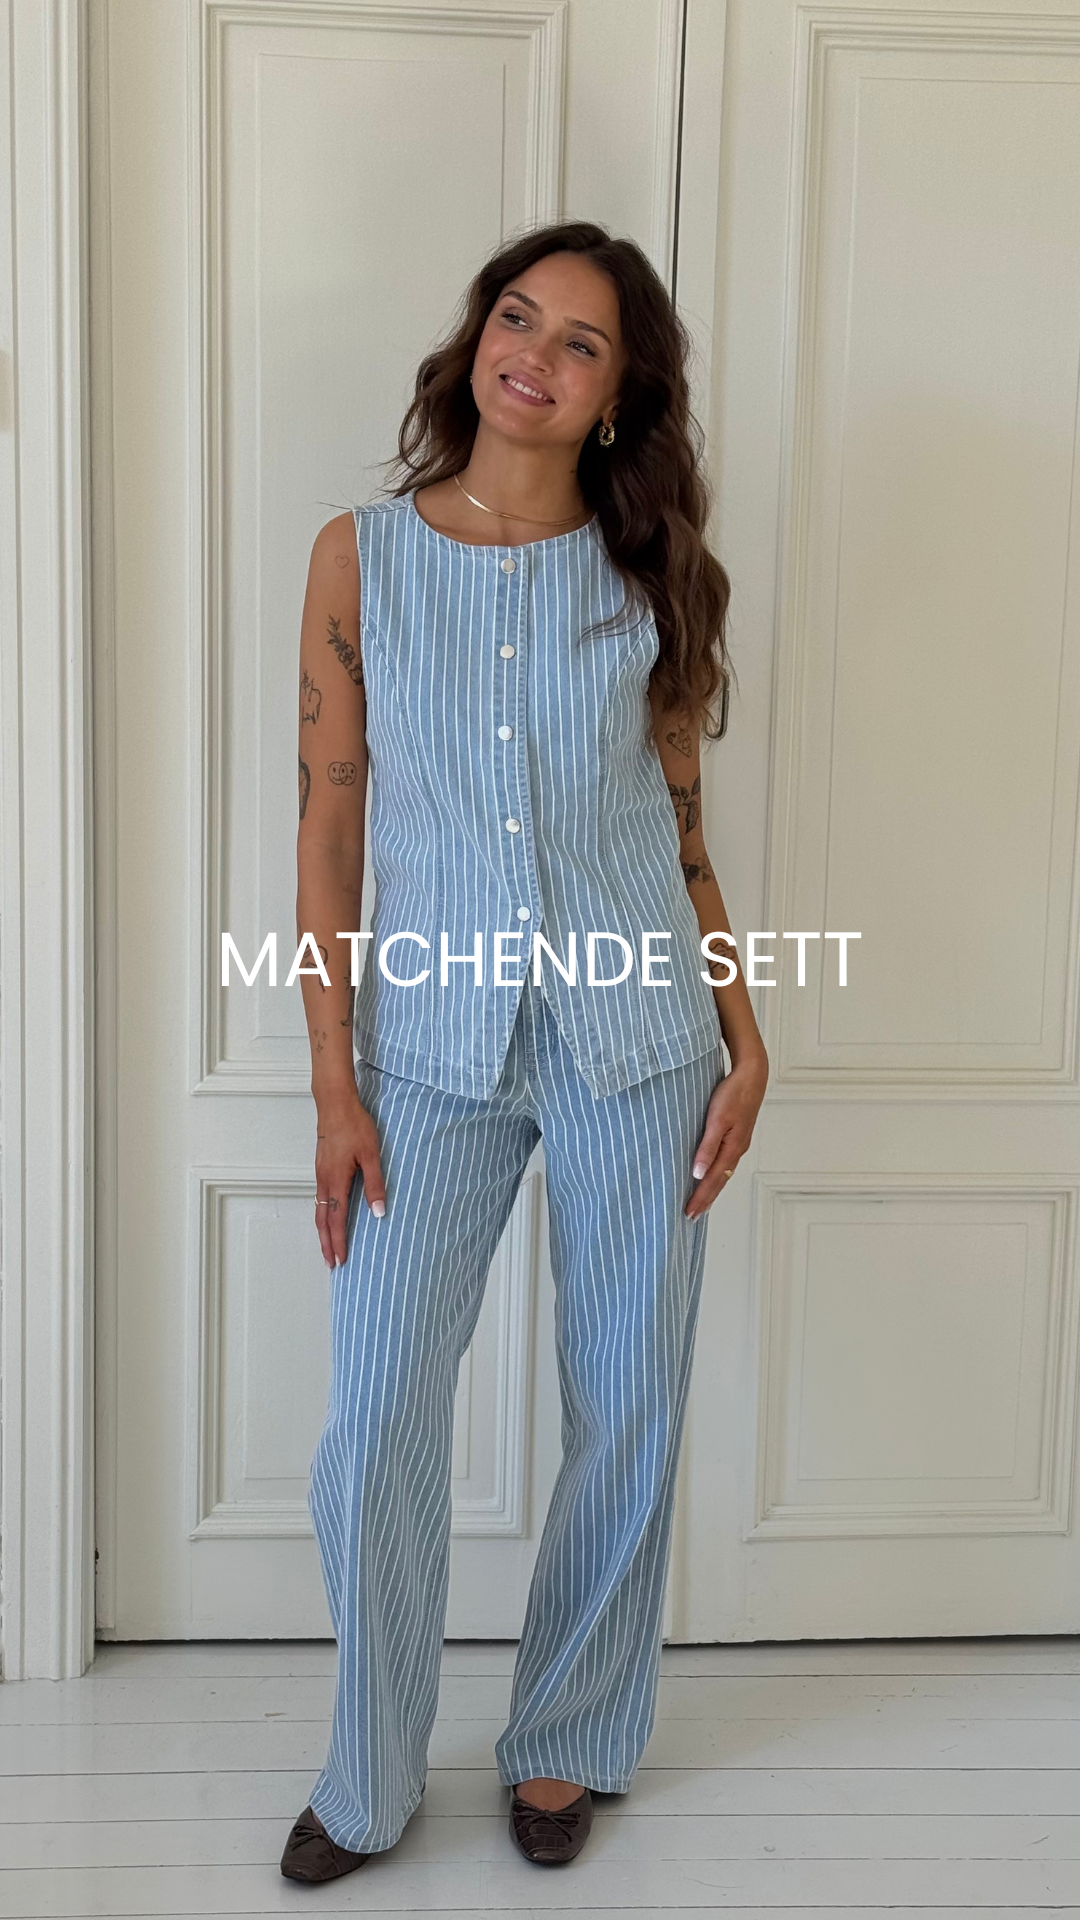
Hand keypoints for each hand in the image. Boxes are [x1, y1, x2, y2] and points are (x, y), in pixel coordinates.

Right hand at [314, 1088, 386, 1267]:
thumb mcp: (371, 1155)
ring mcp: (320, 1174)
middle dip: (327, 1243)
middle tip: (331, 1263)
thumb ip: (375, 1184)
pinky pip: (319, 1198)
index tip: (340, 1260)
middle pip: (322, 1220)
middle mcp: (324, 1181)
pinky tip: (328, 1217)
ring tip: (328, 1246)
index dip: (339, 1241)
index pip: (337, 1220)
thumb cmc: (355, 1126)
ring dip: (323, 1231)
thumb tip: (379, 1212)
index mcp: (337, 1181)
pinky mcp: (321, 1167)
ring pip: (319, 1210)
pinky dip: (322, 1215)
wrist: (335, 1104)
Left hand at [684, 1048, 767, 1219]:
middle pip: (720, 1181)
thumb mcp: (717, 1119)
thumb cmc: (733, 1094)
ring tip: (701, 1203)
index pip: (712, 1181)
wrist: (752, 1076)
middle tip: (691, 1216)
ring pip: (723, 1173)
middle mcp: (737, 1150)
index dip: (700, 1198)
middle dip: (705, 1200)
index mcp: (732, 1148)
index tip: (689, 1213)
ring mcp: (738, 1144)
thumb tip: (698, 1174)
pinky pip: (725, 1162)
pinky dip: (717, 1175)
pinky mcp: (737, 1136)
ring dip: (711, 1189)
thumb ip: (707, 1147)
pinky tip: (711, 1175)